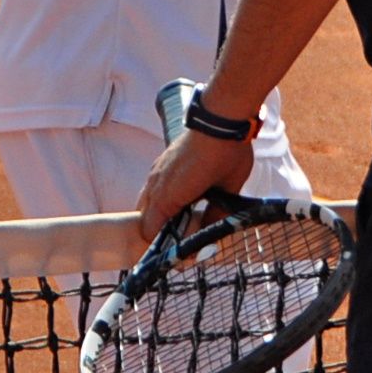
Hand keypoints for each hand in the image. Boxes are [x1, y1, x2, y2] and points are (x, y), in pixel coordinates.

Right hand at [137, 126, 252, 238]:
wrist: (220, 120)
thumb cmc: (226, 156)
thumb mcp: (228, 190)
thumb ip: (215, 215)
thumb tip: (210, 235)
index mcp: (169, 196)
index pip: (150, 231)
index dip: (164, 246)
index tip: (182, 253)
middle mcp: (156, 184)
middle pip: (144, 219)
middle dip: (159, 232)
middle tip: (182, 239)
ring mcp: (156, 171)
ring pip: (146, 203)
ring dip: (159, 215)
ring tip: (182, 219)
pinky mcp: (161, 162)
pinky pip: (152, 188)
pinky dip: (160, 199)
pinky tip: (181, 199)